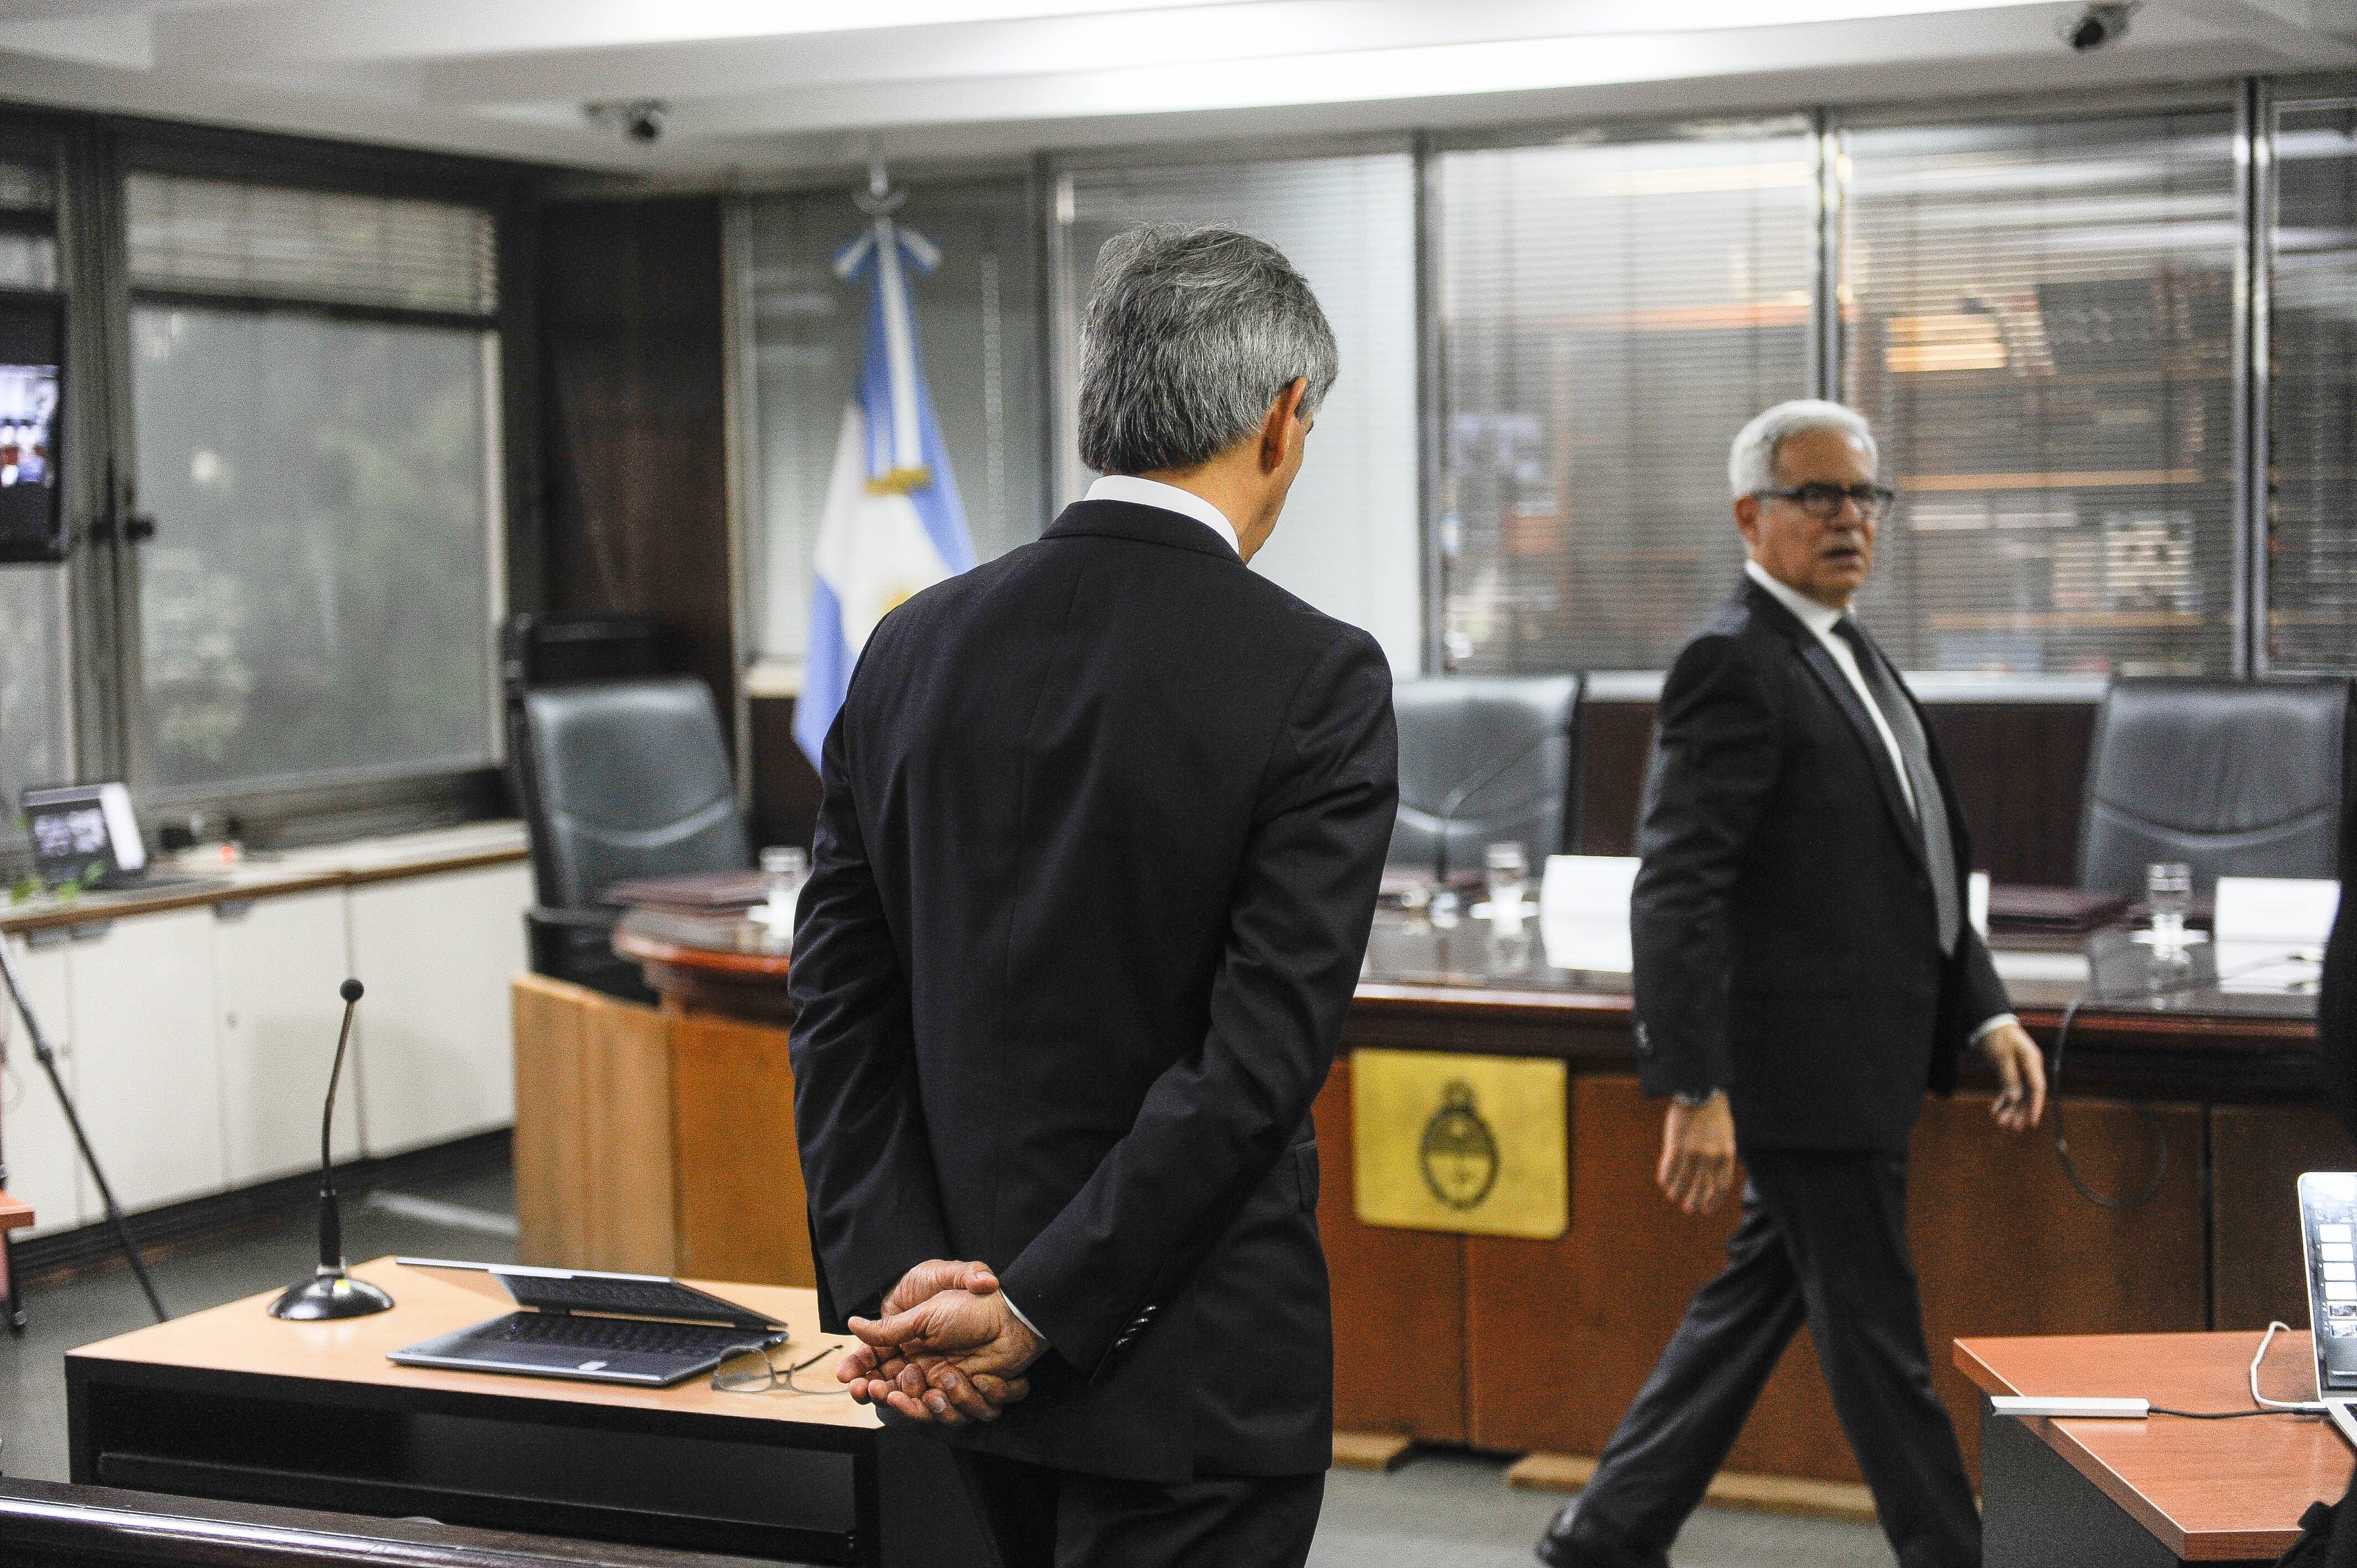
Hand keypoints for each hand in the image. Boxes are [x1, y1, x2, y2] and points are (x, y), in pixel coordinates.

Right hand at [849, 1284, 1046, 1426]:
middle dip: (897, 1400)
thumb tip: (852, 1324)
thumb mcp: (924, 1315)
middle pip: (904, 1402)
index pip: (882, 1375)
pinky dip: (978, 1399)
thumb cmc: (969, 1308)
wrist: (1013, 1314)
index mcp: (914, 1353)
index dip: (866, 1382)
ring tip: (949, 1379)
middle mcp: (931, 1373)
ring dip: (942, 1402)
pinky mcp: (980, 1395)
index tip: (854, 1384)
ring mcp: (955, 1386)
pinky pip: (972, 1414)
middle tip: (891, 1392)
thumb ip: (889, 1329)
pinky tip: (984, 1379)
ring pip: (937, 1413)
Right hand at [1658, 1093, 1737, 1215]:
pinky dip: (1666, 1177)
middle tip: (1689, 1209)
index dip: (1714, 1200)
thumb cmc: (1714, 1113)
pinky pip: (1669, 1168)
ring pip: (1684, 1180)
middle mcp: (1711, 1157)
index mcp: (1726, 1154)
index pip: (1722, 1185)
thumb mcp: (1726, 1135)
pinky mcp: (1676, 1145)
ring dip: (1677, 1191)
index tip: (1706, 1209)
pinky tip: (1663, 1182)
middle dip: (1695, 1201)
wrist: (1700, 1091)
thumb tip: (1716, 1175)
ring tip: (1673, 1196)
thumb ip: (1722, 1155)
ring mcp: (1693, 1151)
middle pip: (1703, 1188)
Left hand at [1983, 1022, 2046, 1132]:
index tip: (2032, 1122)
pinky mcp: (2010, 1072)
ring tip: (2002, 1123)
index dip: (2035, 1107)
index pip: (2037, 1089)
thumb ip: (2009, 1077)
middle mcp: (2029, 1068)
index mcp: (2032, 1062)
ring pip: (2018, 1095)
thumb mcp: (2002, 1056)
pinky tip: (1995, 1110)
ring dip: (2011, 1109)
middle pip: (2028, 1095)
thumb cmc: (1998, 1036)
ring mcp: (2020, 1071)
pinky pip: (2008, 1089)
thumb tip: (2015, 1099)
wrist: (1990, 1023)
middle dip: (2021, 1112)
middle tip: (2014, 1128)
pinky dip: (2002, 1100)